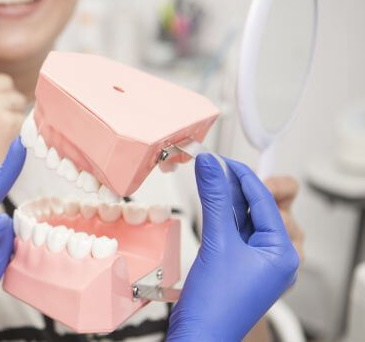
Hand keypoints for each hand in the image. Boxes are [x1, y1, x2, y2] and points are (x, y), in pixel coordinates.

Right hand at [167, 155, 298, 340]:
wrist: (200, 335)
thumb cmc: (216, 304)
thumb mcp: (217, 242)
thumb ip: (214, 198)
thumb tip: (210, 165)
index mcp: (284, 252)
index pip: (265, 200)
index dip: (240, 174)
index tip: (219, 158)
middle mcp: (277, 258)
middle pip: (263, 207)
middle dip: (239, 189)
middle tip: (216, 172)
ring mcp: (260, 264)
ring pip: (248, 219)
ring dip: (230, 204)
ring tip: (210, 193)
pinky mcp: (242, 268)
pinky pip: (238, 235)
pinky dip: (224, 220)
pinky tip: (208, 212)